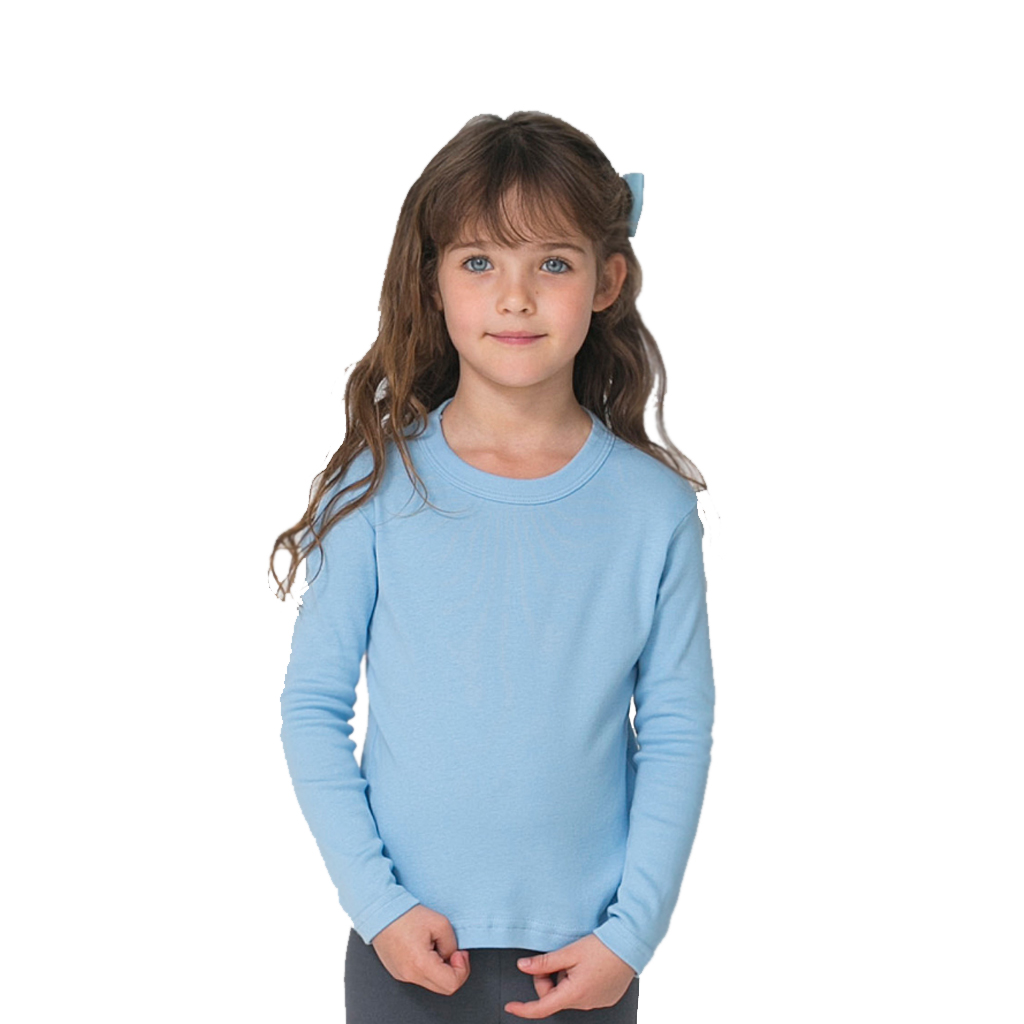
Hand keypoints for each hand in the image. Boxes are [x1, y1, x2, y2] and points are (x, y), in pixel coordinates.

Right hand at [370, 904, 471, 995]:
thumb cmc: (406, 915)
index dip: (462, 969)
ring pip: (432, 983)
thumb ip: (452, 944)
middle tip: (453, 952)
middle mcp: (410, 975)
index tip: (459, 953)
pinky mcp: (398, 972)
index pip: (451, 984)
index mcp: (421, 965)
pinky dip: (428, 967)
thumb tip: (453, 956)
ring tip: (435, 947)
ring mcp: (402, 976)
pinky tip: (425, 949)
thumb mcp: (440, 923)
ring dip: (440, 968)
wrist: (381, 912)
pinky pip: (420, 977)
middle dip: (453, 970)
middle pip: (443, 988)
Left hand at [504, 933, 636, 1018]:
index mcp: (573, 994)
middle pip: (554, 997)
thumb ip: (544, 962)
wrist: (630, 945)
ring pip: (568, 994)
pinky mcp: (605, 997)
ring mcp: (596, 1002)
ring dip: (564, 978)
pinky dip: (577, 981)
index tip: (510, 1006)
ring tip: (575, 959)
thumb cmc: (602, 947)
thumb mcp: (570, 952)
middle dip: (548, 979)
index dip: (523, 1008)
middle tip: (555, 960)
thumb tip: (523, 966)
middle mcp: (585, 1003)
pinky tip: (586, 965)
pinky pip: (582, 993)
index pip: (541, 1008)